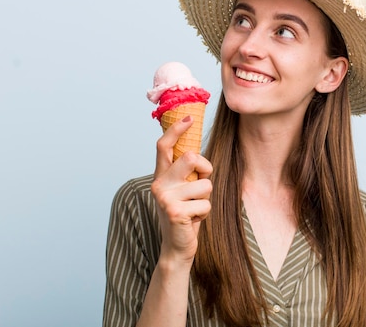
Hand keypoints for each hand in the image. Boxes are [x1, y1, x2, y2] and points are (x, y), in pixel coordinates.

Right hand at [151, 116, 212, 261]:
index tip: (189, 118)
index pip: (163, 146)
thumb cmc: (185, 216)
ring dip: (207, 198)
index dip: (176, 130)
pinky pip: (205, 204)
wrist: (176, 247)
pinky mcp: (175, 212)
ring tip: (195, 209)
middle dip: (206, 170)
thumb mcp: (183, 190)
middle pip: (191, 158)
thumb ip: (186, 173)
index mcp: (161, 176)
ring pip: (205, 184)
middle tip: (201, 185)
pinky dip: (205, 213)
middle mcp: (159, 184)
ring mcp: (165, 198)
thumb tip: (196, 151)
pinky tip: (193, 221)